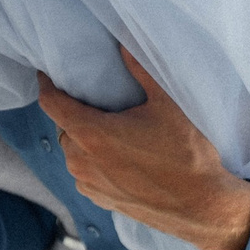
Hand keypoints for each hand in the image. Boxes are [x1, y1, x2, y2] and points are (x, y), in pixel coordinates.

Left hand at [36, 50, 249, 249]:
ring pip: (74, 151)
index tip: (47, 75)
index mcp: (91, 134)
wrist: (202, 206)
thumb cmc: (187, 154)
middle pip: (65, 127)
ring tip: (112, 130)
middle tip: (98, 103)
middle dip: (76, 113)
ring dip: (85, 139)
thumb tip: (123, 43)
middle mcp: (81, 161)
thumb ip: (142, 70)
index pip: (51, 103)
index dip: (47, 85)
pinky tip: (119, 157)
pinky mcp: (99, 199)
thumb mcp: (168, 105)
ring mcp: (88, 183)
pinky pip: (85, 173)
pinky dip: (94, 161)